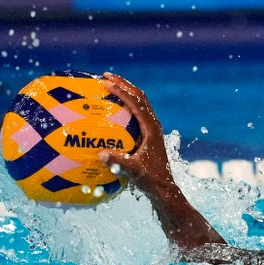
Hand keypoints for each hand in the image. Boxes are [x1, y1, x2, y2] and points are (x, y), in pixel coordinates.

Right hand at [99, 72, 173, 197]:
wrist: (164, 188)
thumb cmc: (150, 180)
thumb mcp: (133, 171)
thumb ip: (118, 163)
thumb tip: (100, 154)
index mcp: (151, 129)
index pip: (136, 103)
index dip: (122, 91)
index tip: (106, 83)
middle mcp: (153, 125)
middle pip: (139, 97)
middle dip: (124, 84)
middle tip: (106, 76)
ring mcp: (151, 129)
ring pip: (139, 103)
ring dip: (126, 92)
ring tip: (109, 85)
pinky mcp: (148, 135)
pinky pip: (136, 114)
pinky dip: (125, 105)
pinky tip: (111, 109)